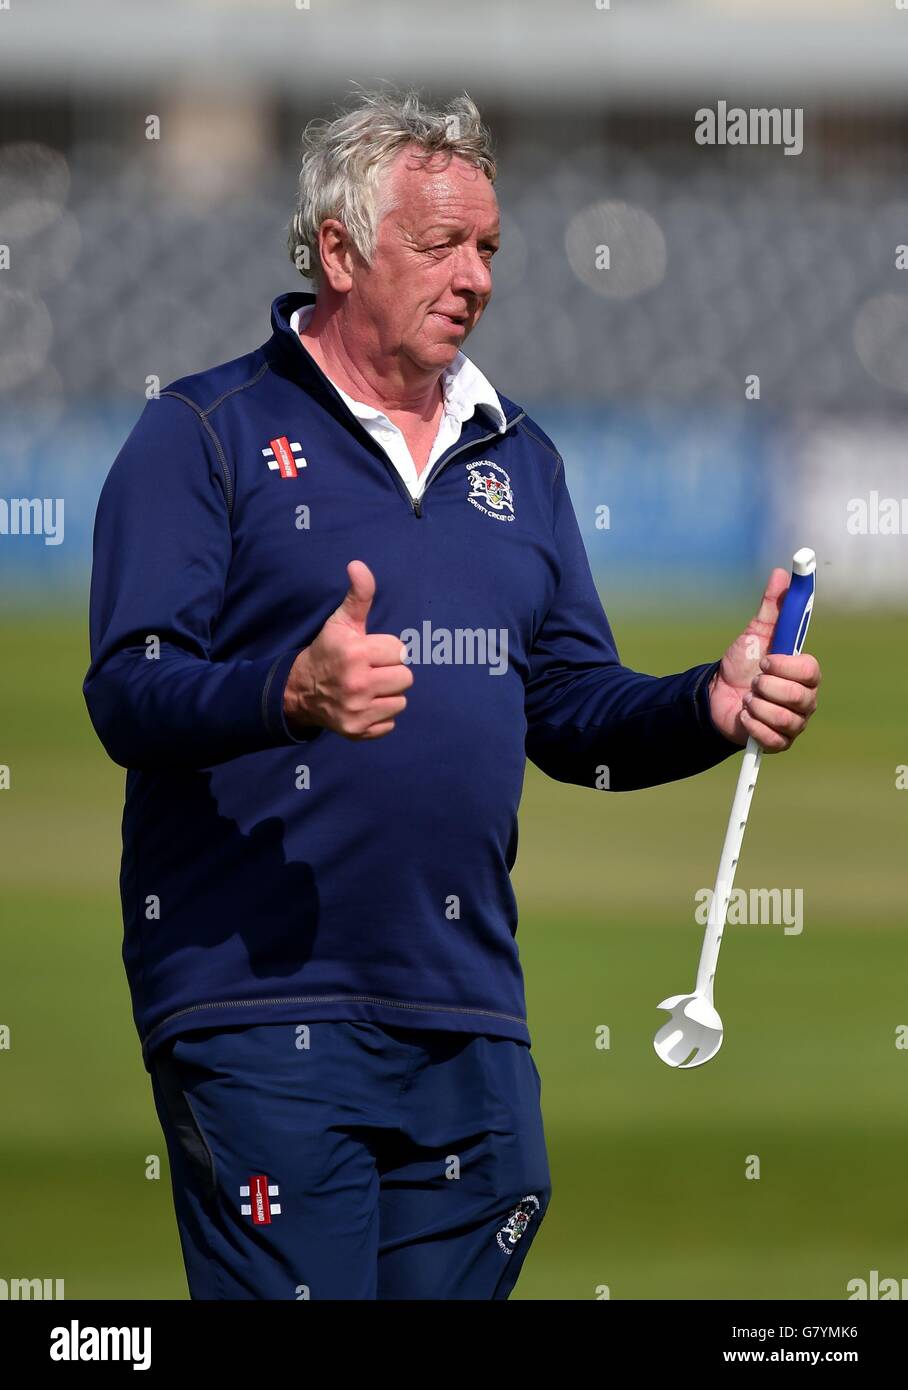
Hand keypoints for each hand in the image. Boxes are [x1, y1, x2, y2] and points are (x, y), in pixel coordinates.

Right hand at [284, 560, 413, 738]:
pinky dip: (381, 716)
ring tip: (369, 688)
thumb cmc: (328, 651)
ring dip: (388, 694)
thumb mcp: (342, 621)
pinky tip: (365, 705)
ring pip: (401, 701)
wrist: (301, 690)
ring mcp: (357, 711)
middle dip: (391, 672)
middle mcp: (356, 685)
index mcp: (355, 654)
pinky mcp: (358, 731)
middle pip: (406, 678)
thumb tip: (358, 565)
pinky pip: (390, 723)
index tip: (370, 652)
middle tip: (372, 671)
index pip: (400, 651)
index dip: (387, 650)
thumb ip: (359, 595)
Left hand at [708, 567, 820, 751]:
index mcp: (805, 674)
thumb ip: (772, 607)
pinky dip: (751, 725)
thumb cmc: (742, 665)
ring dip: (756, 706)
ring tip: (746, 698)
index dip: (785, 666)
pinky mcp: (779, 743)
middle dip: (767, 687)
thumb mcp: (756, 634)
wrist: (715, 697)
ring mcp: (794, 723)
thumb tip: (780, 573)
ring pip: (783, 718)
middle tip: (753, 682)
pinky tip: (744, 716)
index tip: (765, 660)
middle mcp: (805, 700)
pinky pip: (771, 738)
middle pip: (798, 697)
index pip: (810, 670)